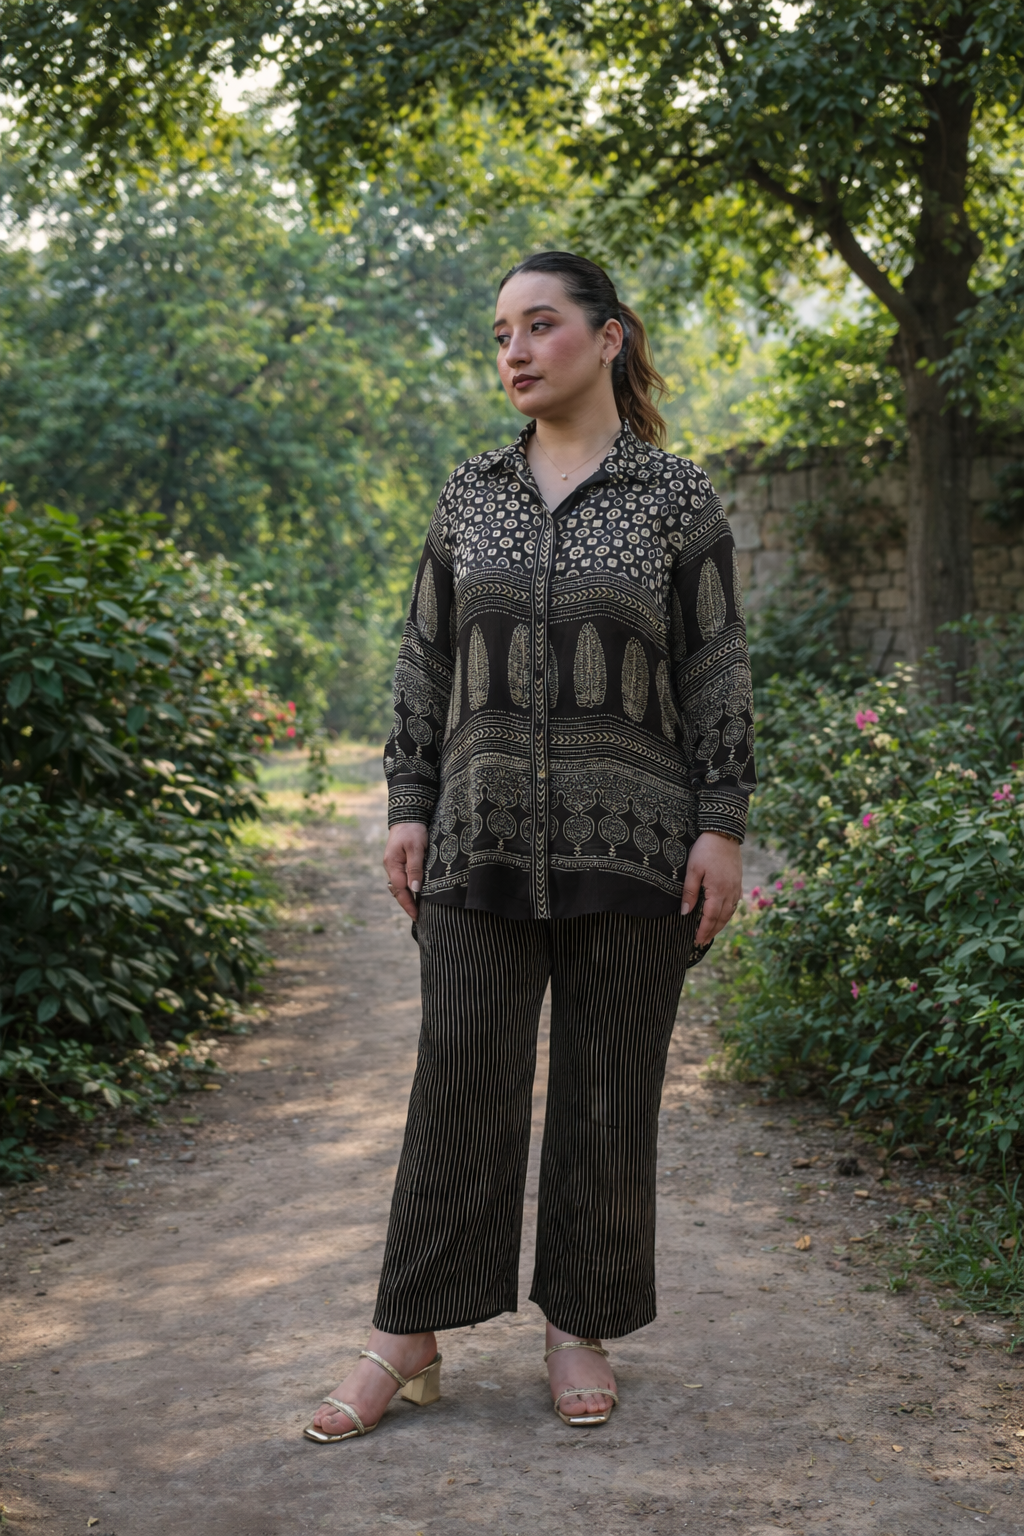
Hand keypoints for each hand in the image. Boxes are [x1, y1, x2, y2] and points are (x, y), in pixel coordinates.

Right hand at [383, 822, 428, 918]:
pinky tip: (417, 892)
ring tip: (419, 908)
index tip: (416, 916)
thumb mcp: (416, 848)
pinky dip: (409, 887)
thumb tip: (415, 889)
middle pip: (399, 891)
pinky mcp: (400, 861)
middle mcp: (391, 867)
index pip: (400, 890)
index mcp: (392, 865)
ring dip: (409, 896)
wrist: (408, 814)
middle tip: (419, 917)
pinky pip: (403, 878)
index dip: (408, 904)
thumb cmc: (412, 830)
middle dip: (408, 904)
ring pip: (401, 885)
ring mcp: (395, 864)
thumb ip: (415, 868)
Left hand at [681, 831, 742, 946]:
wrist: (723, 833)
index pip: (710, 917)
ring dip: (721, 923)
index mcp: (718, 891)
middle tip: (703, 941)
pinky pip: (735, 902)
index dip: (704, 930)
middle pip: (722, 918)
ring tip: (711, 932)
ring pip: (730, 912)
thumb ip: (689, 892)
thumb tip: (684, 912)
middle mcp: (730, 892)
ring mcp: (736, 887)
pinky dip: (728, 912)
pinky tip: (723, 914)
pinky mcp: (738, 881)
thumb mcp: (693, 870)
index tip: (697, 940)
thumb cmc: (705, 850)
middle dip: (712, 931)